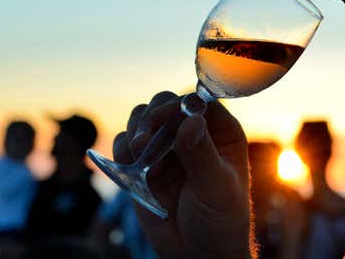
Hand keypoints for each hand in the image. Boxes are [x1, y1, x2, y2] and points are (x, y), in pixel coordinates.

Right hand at [113, 91, 252, 258]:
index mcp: (221, 132)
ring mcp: (167, 147)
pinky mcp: (144, 164)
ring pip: (143, 118)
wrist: (199, 253)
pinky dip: (123, 148)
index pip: (199, 101)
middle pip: (167, 104)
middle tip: (144, 138)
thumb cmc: (221, 220)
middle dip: (153, 116)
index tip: (165, 117)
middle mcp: (193, 133)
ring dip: (136, 129)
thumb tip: (190, 121)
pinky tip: (135, 165)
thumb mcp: (216, 188)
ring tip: (140, 152)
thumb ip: (202, 155)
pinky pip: (125, 143)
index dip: (181, 104)